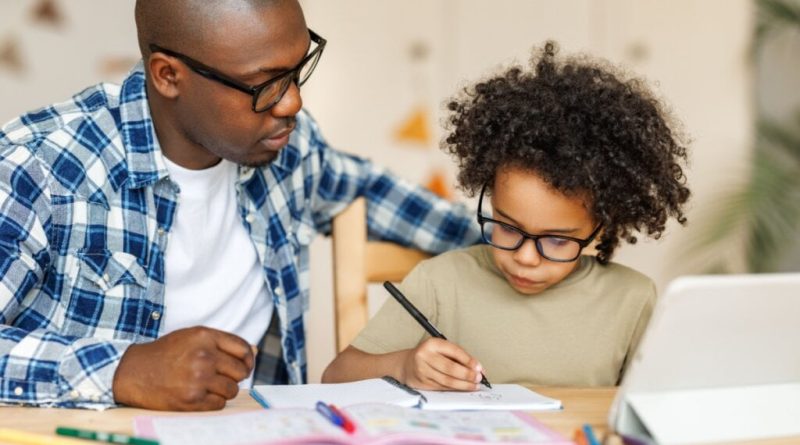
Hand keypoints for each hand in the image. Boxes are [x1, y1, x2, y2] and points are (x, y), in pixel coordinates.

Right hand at [112, 326, 254, 410]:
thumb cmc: (166, 353)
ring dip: (225, 390)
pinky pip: (219, 404)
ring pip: (232, 390)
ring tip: (209, 386)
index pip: (243, 349)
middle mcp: (203, 356)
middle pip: (240, 371)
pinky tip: (201, 395)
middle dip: (235, 376)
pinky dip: (214, 402)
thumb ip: (222, 343)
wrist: (134, 372)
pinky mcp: (191, 399)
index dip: (248, 359)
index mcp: (205, 336)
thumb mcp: (192, 337)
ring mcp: (198, 378)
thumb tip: (253, 352)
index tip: (245, 366)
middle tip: (221, 377)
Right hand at [399, 338, 483, 390]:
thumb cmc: (430, 355)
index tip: (479, 367)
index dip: (468, 360)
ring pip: (447, 380)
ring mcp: (422, 370)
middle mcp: (425, 356)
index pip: (454, 351)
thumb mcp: (441, 348)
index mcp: (432, 344)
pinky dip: (455, 389)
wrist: (407, 364)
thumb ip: (459, 356)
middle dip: (467, 374)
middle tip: (478, 378)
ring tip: (474, 385)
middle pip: (450, 368)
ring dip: (463, 384)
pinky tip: (463, 388)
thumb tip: (478, 368)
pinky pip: (442, 387)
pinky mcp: (422, 383)